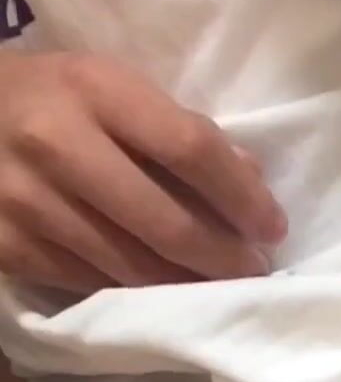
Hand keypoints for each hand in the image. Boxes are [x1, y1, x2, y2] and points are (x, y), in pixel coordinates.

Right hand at [0, 49, 286, 292]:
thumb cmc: (49, 99)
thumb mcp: (107, 87)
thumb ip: (176, 128)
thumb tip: (250, 181)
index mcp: (94, 90)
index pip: (189, 149)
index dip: (241, 197)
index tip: (272, 228)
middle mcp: (57, 145)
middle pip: (165, 223)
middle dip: (223, 258)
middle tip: (254, 273)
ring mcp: (27, 203)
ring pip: (131, 267)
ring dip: (186, 286)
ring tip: (218, 289)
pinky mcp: (8, 248)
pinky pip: (91, 283)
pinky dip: (135, 293)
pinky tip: (162, 294)